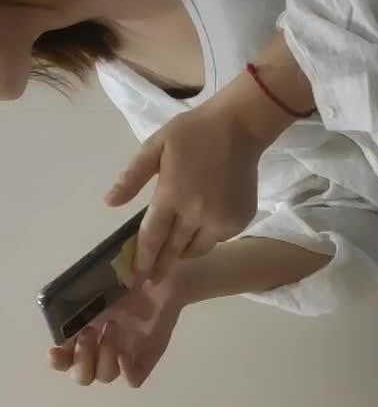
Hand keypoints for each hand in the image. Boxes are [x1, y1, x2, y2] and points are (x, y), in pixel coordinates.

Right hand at [48, 270, 184, 388]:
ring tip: (114, 325)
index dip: (57, 360)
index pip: (62, 360)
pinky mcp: (146, 358)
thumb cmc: (130, 276)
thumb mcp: (102, 281)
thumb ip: (84, 295)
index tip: (55, 349)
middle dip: (82, 357)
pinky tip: (127, 352)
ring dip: (104, 354)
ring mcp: (124, 355)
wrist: (164, 278)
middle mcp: (101, 348)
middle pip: (82, 376)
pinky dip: (126, 370)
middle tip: (90, 330)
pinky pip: (133, 380)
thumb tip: (72, 307)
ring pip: (104, 376)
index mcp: (83, 332)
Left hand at [105, 82, 264, 281]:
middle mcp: (197, 214)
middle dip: (161, 266)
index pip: (153, 238)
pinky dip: (207, 236)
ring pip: (197, 249)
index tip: (136, 277)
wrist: (239, 128)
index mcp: (172, 195)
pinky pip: (218, 238)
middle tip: (152, 278)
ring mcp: (221, 220)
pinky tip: (204, 220)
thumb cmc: (193, 133)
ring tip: (177, 246)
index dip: (143, 261)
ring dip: (184, 250)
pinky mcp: (239, 221)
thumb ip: (131, 177)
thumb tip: (108, 203)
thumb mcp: (154, 146)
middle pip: (174, 251)